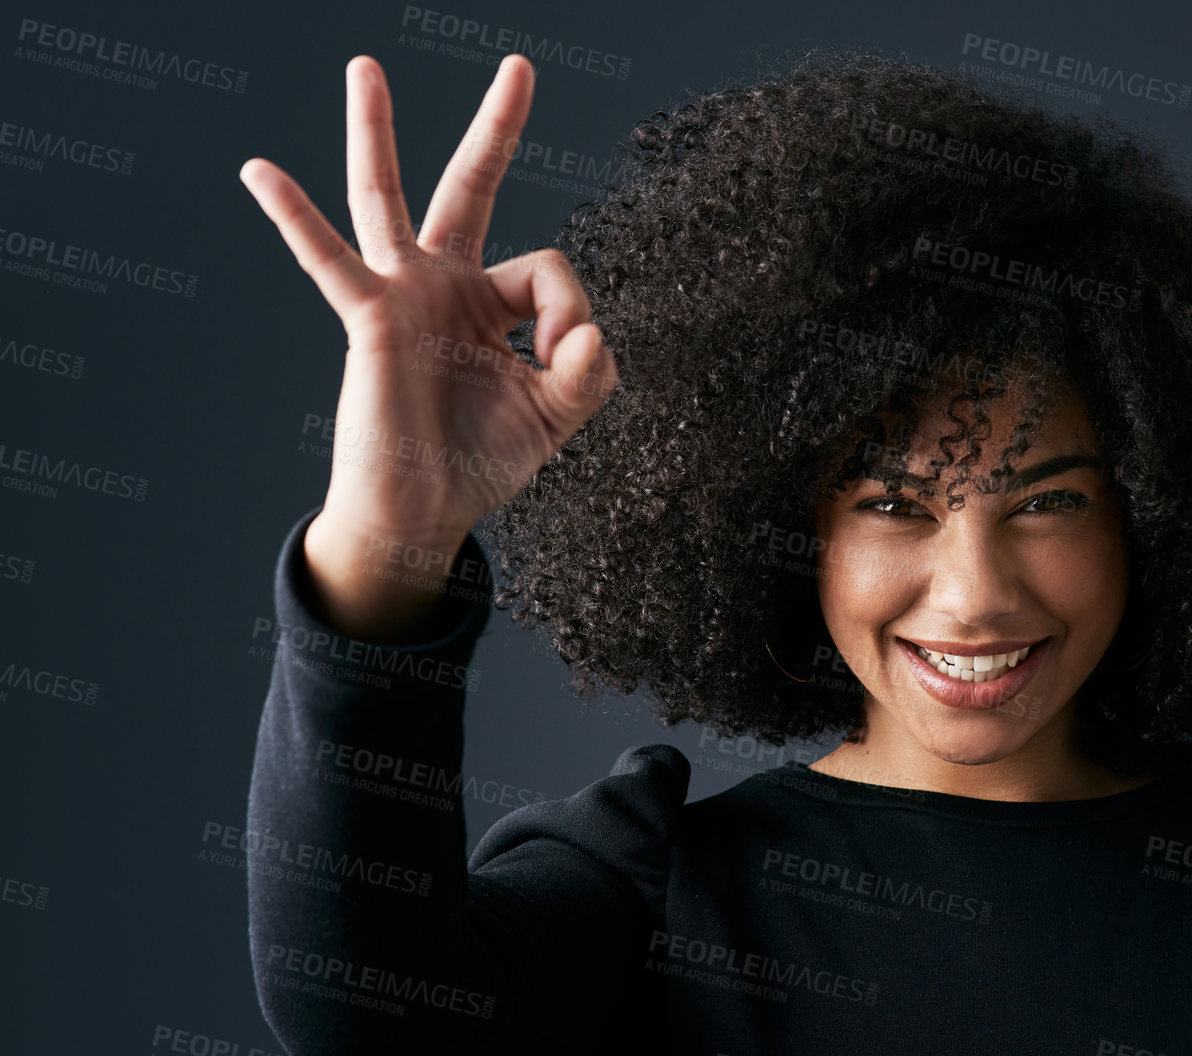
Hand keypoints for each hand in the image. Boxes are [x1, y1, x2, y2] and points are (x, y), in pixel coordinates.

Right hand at [240, 54, 617, 638]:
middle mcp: (444, 285)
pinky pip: (327, 259)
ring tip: (366, 67)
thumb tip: (586, 328)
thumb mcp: (556, 413)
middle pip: (470, 186)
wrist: (424, 510)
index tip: (565, 356)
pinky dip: (293, 217)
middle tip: (519, 65)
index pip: (546, 269)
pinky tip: (259, 171)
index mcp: (490, 305)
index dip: (567, 312)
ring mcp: (402, 295)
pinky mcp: (369, 319)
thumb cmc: (481, 460)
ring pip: (387, 197)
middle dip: (496, 127)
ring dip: (376, 131)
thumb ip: (588, 369)